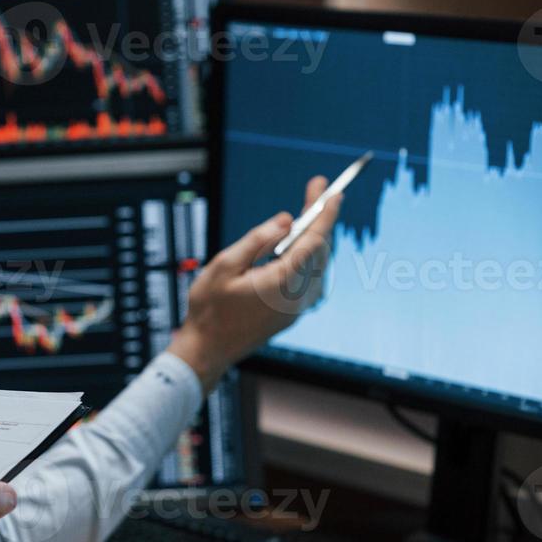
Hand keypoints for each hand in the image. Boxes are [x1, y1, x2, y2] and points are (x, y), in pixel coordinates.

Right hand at [167, 176, 338, 389]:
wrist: (207, 350)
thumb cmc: (210, 310)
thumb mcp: (225, 265)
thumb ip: (257, 240)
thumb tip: (285, 220)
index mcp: (282, 282)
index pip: (313, 240)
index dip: (325, 214)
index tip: (334, 193)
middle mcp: (297, 297)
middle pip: (319, 249)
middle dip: (319, 218)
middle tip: (316, 192)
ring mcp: (297, 308)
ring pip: (317, 264)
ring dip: (314, 237)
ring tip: (307, 213)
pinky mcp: (293, 313)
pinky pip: (309, 278)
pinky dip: (307, 256)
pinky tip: (297, 245)